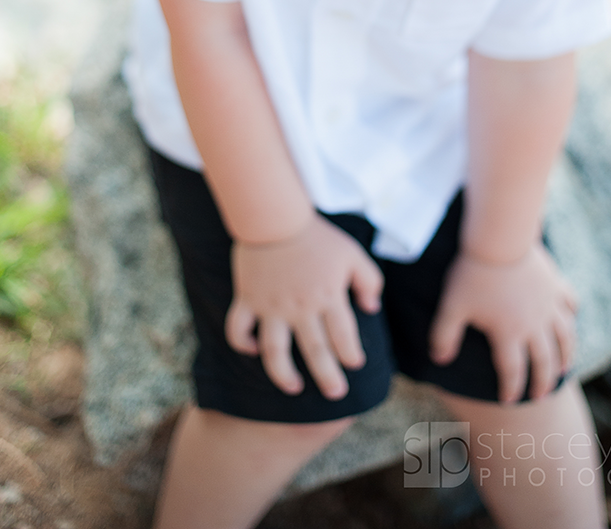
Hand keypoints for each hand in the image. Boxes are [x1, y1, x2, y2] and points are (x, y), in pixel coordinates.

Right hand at [226, 214, 382, 399]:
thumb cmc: (317, 235)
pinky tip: (252, 350)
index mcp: (327, 295)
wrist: (275, 216)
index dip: (351, 354)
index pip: (344, 335)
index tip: (356, 365)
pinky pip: (239, 328)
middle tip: (336, 395)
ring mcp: (271, 306)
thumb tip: (372, 308)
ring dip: (283, 373)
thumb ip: (369, 280)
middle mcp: (300, 307)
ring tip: (294, 387)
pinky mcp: (248, 299)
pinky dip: (242, 342)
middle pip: (315, 350)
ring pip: (275, 351)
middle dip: (327, 375)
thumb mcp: (352, 253)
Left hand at [429, 243, 576, 402]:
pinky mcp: (555, 283)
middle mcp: (534, 324)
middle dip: (542, 382)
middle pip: (544, 361)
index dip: (510, 389)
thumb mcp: (451, 306)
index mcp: (509, 333)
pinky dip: (571, 313)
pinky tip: (571, 318)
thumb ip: (443, 335)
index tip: (508, 401)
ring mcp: (548, 304)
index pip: (512, 370)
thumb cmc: (473, 272)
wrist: (500, 238)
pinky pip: (569, 302)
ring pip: (564, 337)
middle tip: (540, 396)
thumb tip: (438, 360)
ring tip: (564, 368)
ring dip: (565, 356)